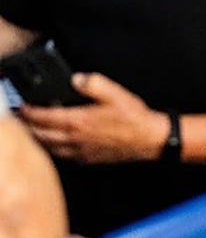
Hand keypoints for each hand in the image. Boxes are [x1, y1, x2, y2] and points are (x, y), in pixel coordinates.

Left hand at [21, 73, 167, 162]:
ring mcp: (80, 151)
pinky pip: (62, 156)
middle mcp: (76, 138)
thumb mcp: (116, 93)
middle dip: (28, 127)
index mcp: (79, 121)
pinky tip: (56, 145)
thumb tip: (78, 78)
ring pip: (49, 148)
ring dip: (37, 140)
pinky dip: (53, 150)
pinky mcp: (87, 159)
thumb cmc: (135, 119)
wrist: (149, 139)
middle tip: (23, 120)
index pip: (44, 117)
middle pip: (41, 135)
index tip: (23, 107)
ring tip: (33, 132)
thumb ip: (94, 82)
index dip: (30, 112)